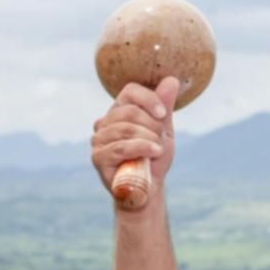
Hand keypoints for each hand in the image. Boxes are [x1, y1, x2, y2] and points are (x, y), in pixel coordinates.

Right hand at [90, 75, 180, 199]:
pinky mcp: (98, 157)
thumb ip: (164, 107)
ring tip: (157, 150)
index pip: (130, 91)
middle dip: (152, 125)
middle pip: (129, 111)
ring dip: (149, 139)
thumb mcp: (163, 131)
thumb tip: (171, 80)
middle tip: (161, 140)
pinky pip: (121, 147)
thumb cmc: (153, 160)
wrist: (147, 189)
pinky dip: (141, 148)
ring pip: (126, 129)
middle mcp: (105, 122)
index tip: (163, 114)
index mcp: (119, 111)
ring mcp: (98, 140)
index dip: (149, 99)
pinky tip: (153, 153)